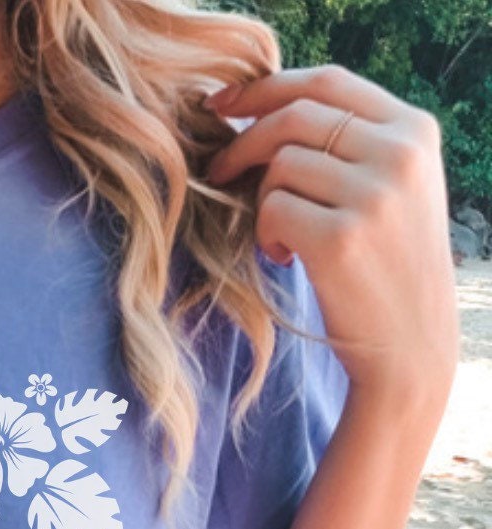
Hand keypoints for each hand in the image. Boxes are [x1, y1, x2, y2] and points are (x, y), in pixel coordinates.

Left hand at [203, 64, 458, 400]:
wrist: (411, 342)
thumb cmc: (386, 265)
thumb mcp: (393, 187)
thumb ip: (350, 143)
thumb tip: (260, 112)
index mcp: (414, 130)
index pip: (327, 82)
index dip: (264, 89)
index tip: (220, 104)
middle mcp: (400, 154)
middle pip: (293, 117)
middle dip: (242, 143)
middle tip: (218, 173)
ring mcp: (373, 195)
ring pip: (279, 166)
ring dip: (262, 202)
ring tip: (283, 236)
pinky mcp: (341, 238)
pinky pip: (272, 210)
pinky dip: (265, 235)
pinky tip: (287, 257)